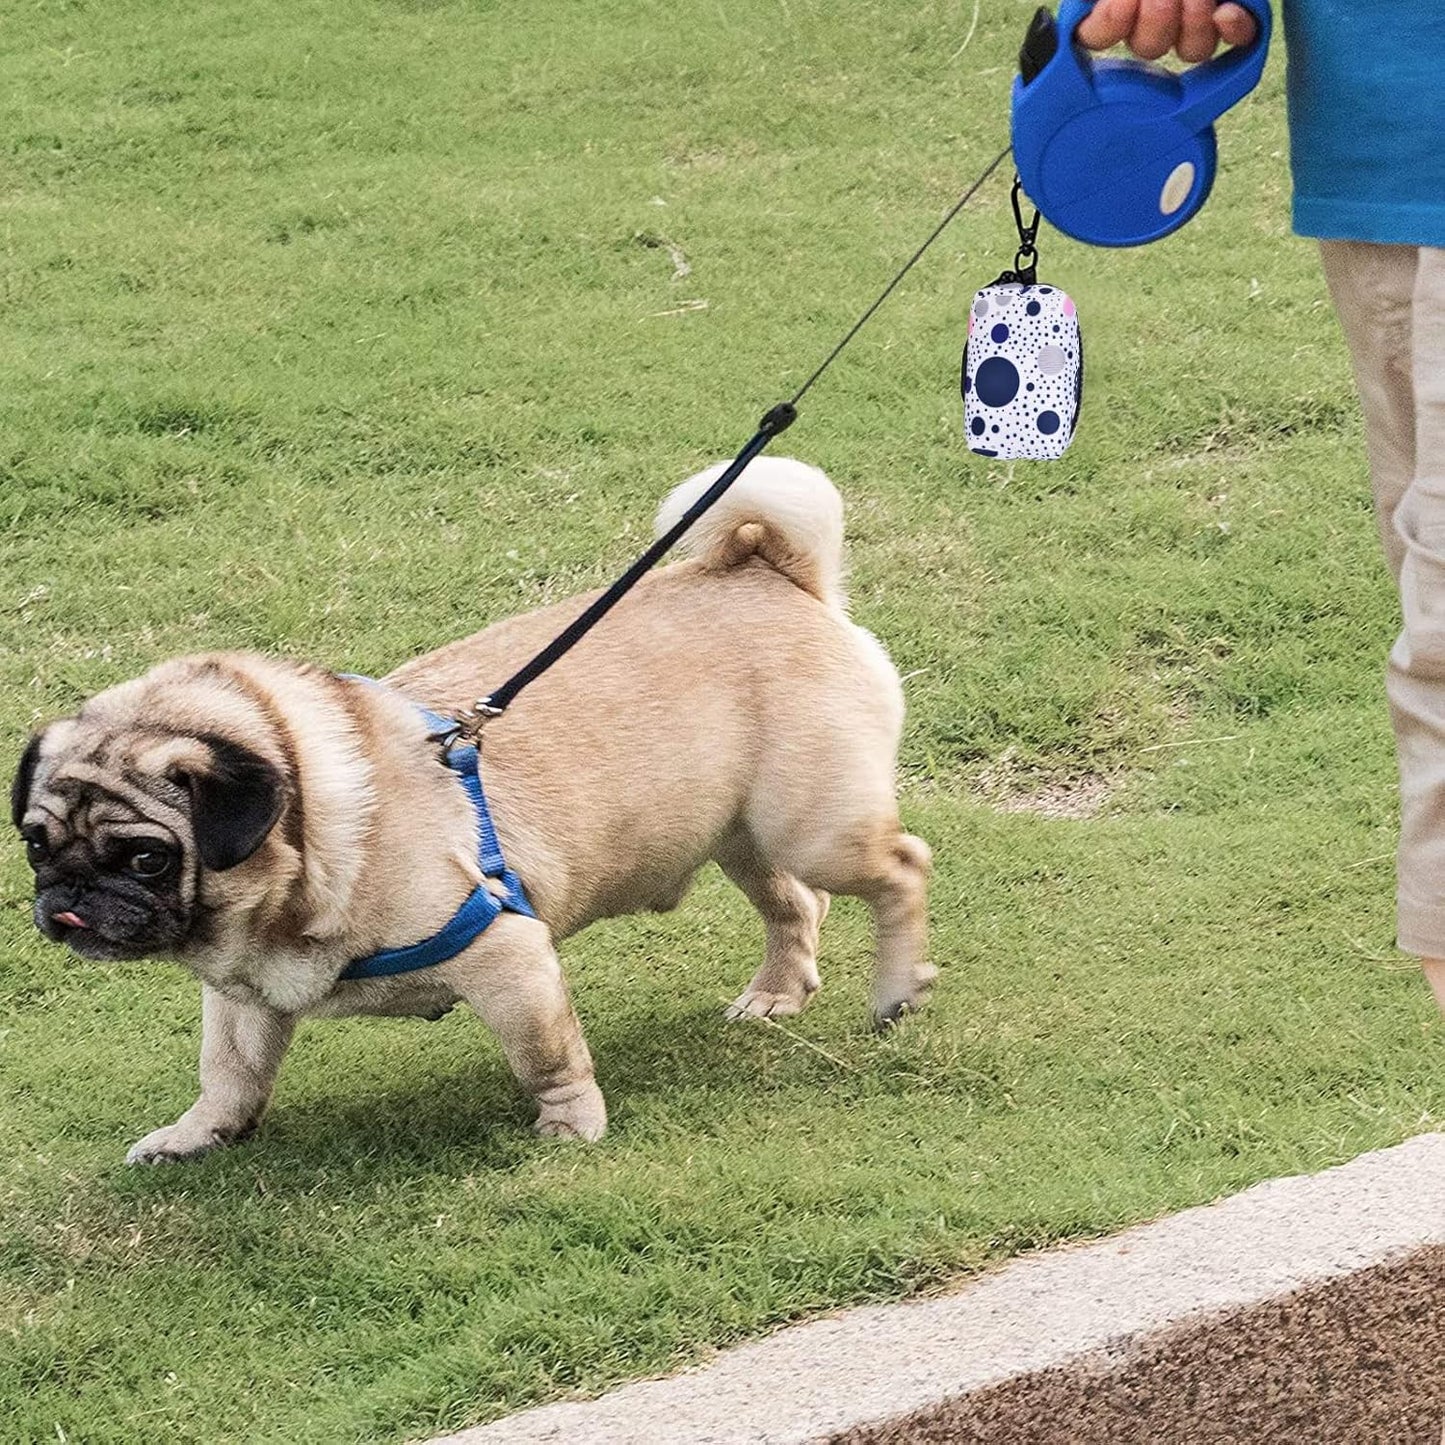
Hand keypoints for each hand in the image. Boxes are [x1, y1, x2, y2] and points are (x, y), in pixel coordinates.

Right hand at [1076, 0, 1258, 62]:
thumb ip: (1095, 13)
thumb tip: (1087, 26)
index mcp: (1123, 8)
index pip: (1098, 35)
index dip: (1108, 27)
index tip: (1121, 4)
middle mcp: (1157, 16)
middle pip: (1149, 47)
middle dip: (1155, 21)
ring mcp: (1198, 18)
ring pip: (1192, 49)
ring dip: (1190, 23)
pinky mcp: (1237, 15)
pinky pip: (1241, 39)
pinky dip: (1235, 29)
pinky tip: (1227, 12)